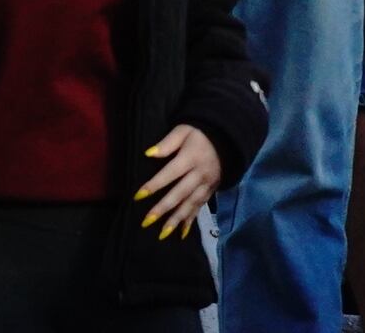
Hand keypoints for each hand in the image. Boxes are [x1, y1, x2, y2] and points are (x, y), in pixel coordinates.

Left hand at [136, 124, 221, 239]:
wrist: (227, 140)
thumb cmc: (199, 134)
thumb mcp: (183, 131)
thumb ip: (167, 143)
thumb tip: (148, 154)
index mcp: (190, 158)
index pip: (170, 173)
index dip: (154, 185)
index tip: (138, 196)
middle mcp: (200, 175)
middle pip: (180, 194)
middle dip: (163, 209)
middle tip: (147, 221)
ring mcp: (207, 185)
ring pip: (190, 205)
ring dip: (176, 220)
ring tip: (162, 234)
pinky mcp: (211, 191)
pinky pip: (200, 208)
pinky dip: (190, 221)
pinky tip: (181, 233)